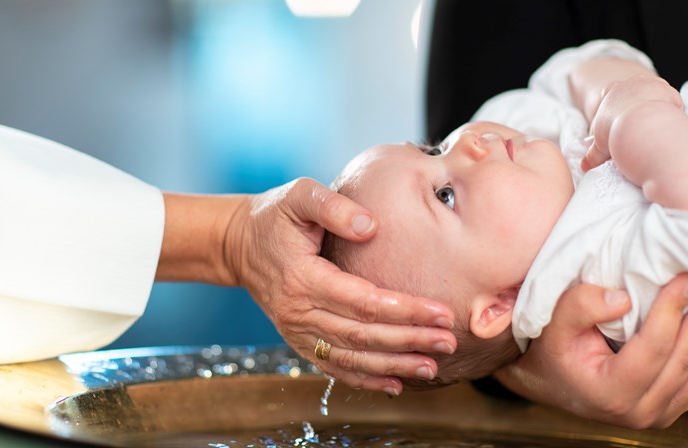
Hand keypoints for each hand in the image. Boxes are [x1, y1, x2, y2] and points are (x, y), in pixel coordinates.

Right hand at [225, 178, 456, 394]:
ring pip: (350, 358)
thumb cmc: (274, 215)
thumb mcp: (299, 196)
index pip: (363, 301)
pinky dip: (364, 379)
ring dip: (393, 366)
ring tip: (432, 367)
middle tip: (449, 342)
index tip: (441, 312)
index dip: (405, 309)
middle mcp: (298, 312)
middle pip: (362, 336)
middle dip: (409, 341)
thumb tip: (371, 226)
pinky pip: (333, 366)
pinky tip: (395, 384)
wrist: (238, 244)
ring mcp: (296, 331)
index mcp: (303, 278)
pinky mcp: (298, 340)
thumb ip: (334, 207)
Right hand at [495, 274, 687, 428]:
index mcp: (610, 392)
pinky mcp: (667, 413)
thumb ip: (580, 306)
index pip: (652, 348)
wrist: (549, 381)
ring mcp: (656, 417)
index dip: (670, 311)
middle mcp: (638, 412)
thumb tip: (622, 299)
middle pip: (681, 361)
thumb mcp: (552, 323)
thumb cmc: (551, 351)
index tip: (684, 279)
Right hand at [582, 74, 682, 171]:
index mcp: (611, 91)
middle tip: (638, 121)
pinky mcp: (668, 89)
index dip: (615, 102)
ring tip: (654, 125)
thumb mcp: (599, 144)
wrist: (636, 122)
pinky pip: (672, 99)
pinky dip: (672, 110)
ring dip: (655, 105)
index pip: (609, 90)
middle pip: (635, 87)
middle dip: (637, 101)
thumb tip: (584, 167)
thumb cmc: (614, 129)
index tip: (618, 115)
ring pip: (655, 91)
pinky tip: (668, 123)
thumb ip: (593, 154)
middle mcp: (630, 83)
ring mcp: (650, 83)